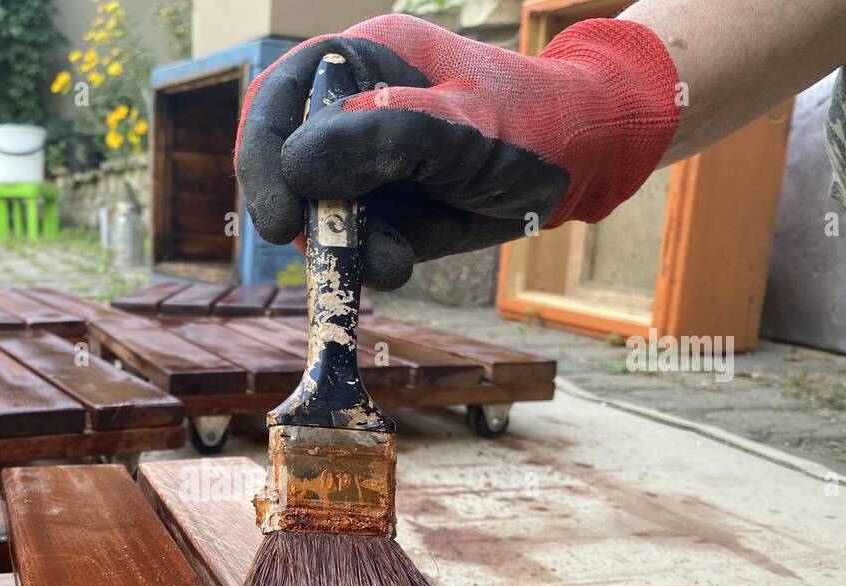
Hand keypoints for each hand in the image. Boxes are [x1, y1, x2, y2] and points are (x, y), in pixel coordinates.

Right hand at [234, 13, 679, 288]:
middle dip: (299, 213)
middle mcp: (348, 112)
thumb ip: (384, 138)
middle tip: (318, 253)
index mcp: (359, 62)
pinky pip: (351, 245)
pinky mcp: (381, 212)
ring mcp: (361, 165)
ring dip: (340, 248)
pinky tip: (397, 263)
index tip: (281, 219)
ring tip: (389, 260)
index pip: (278, 102)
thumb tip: (299, 166)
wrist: (580, 165)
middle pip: (282, 163)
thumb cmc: (530, 124)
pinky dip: (366, 263)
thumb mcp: (462, 127)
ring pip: (314, 214)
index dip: (265, 158)